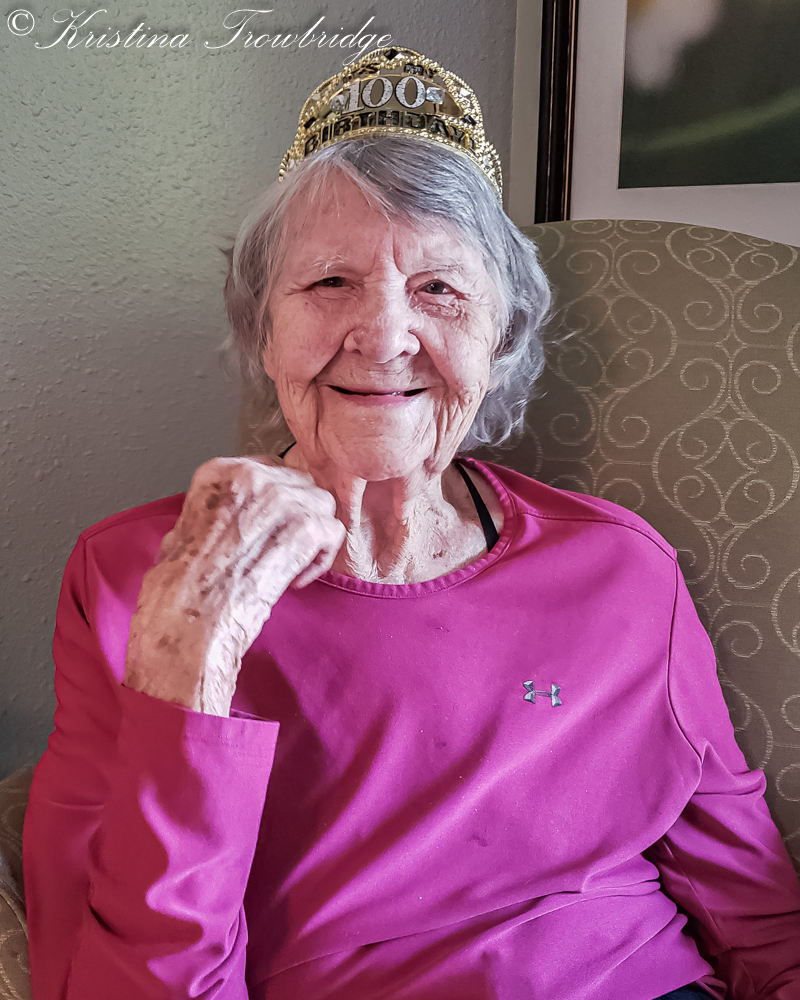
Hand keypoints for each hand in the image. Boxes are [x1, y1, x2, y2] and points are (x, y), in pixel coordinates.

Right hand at [124, 455, 345, 715]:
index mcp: (219, 472)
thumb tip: (233, 520)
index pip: (272, 470)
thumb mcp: (186, 530)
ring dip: (312, 538)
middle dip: (298, 518)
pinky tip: (295, 581)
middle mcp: (251, 476)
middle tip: (283, 550)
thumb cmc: (179, 584)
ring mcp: (280, 498)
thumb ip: (218, 513)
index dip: (278, 504)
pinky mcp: (303, 526)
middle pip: (301, 485)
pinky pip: (332, 532)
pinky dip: (320, 560)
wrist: (187, 615)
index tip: (270, 529)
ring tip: (290, 567)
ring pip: (322, 506)